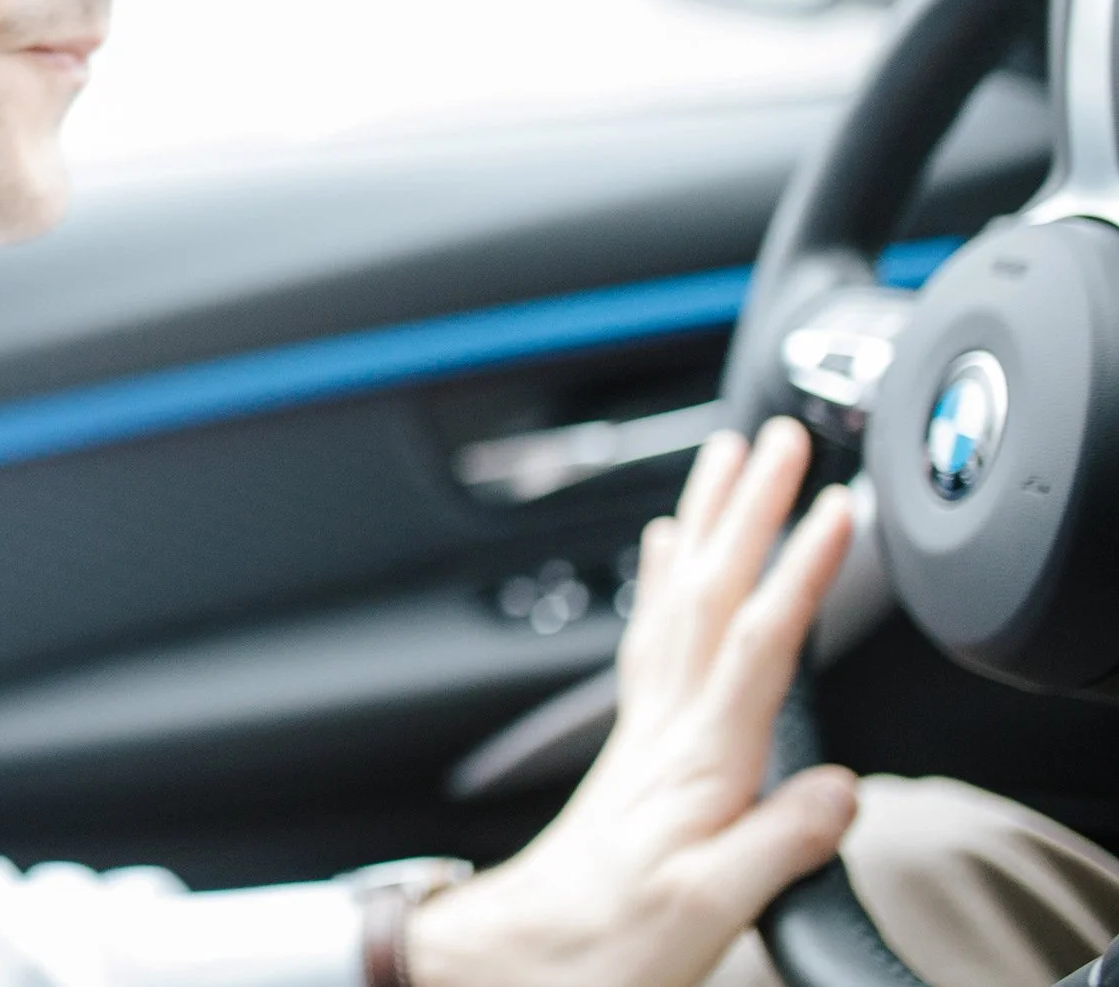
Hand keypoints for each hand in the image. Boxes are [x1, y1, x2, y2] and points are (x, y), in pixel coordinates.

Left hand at [406, 417, 859, 986]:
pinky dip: (662, 578)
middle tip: (777, 436)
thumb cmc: (612, 938)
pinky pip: (650, 632)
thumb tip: (839, 788)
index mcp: (698, 757)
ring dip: (705, 521)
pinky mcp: (636, 740)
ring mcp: (647, 725)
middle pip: (712, 590)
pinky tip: (662, 547)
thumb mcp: (711, 907)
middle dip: (749, 508)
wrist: (531, 956)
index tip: (837, 507)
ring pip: (678, 595)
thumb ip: (776, 841)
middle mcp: (667, 724)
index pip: (757, 639)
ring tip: (724, 458)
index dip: (800, 571)